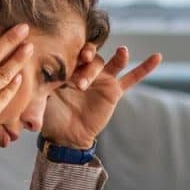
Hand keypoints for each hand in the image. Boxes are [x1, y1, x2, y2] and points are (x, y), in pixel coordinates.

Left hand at [41, 45, 161, 149]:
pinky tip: (157, 57)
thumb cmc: (50, 116)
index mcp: (67, 67)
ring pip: (111, 64)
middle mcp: (85, 68)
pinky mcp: (114, 90)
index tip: (70, 62)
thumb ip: (40, 91)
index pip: (72, 53)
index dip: (73, 54)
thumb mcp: (41, 100)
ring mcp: (101, 78)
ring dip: (116, 58)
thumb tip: (31, 90)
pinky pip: (132, 78)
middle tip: (81, 78)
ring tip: (122, 52)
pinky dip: (144, 68)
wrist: (65, 136)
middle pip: (92, 58)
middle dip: (89, 64)